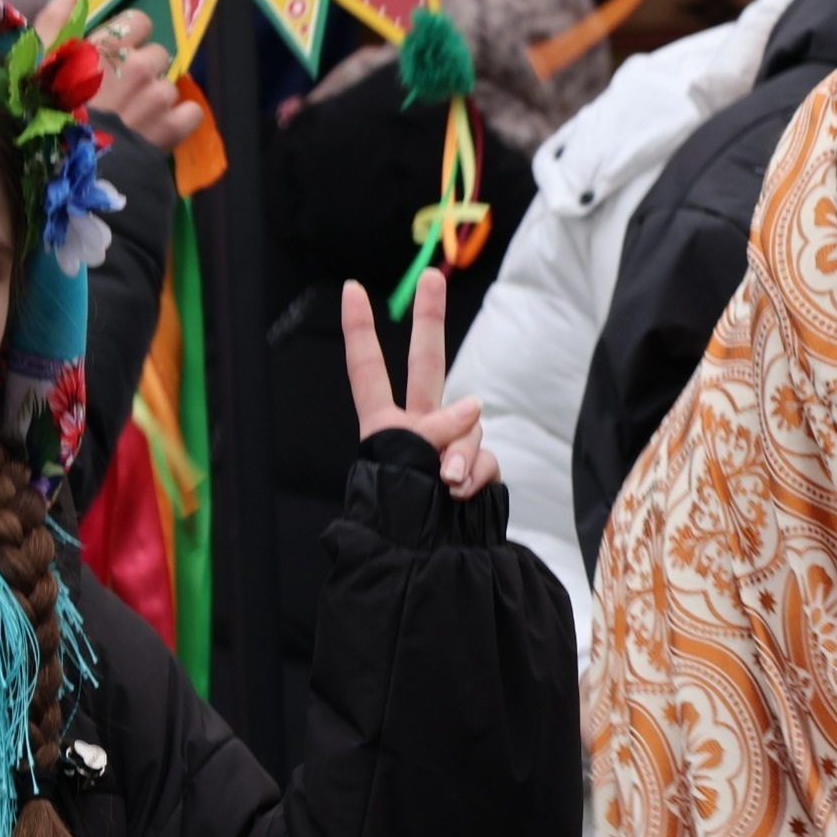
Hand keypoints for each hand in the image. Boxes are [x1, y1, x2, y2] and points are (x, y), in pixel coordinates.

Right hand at [32, 0, 203, 150]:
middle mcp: (139, 66)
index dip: (128, 39)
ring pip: (168, 87)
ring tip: (132, 119)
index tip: (114, 56)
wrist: (65, 168)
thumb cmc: (45, 112)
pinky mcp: (171, 128)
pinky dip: (177, 121)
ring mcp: (158, 98)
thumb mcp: (38, 62)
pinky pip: (191, 113)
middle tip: (121, 93)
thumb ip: (55, 22)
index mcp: (109, 46)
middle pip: (157, 55)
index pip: (140, 22)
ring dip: (155, 99)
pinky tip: (157, 130)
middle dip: (143, 70)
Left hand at [341, 268, 498, 498]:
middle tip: (430, 275)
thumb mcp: (403, 463)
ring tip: (443, 480)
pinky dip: (475, 473)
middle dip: (431, 319)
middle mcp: (418, 425)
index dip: (360, 329)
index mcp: (383, 423)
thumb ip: (436, 429)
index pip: (368, 369)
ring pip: (469, 423)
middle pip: (428, 364)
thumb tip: (473, 406)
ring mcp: (451, 443)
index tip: (351, 288)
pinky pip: (484, 458)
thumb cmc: (400, 512)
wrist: (425, 561)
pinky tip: (461, 491)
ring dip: (458, 450)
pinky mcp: (477, 467)